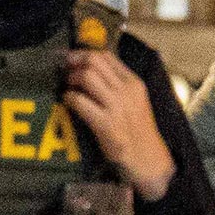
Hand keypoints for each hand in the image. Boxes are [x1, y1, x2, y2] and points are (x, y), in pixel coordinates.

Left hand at [64, 50, 175, 199]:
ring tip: (68, 87)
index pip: (107, 56)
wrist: (149, 161)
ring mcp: (117, 106)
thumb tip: (91, 71)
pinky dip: (69, 98)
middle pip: (94, 61)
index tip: (72, 59)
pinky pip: (80, 101)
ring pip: (87, 76)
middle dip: (74, 63)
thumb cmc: (139, 133)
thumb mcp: (136, 102)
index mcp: (135, 83)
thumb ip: (118, 86)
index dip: (84, 53)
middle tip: (65, 70)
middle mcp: (127, 91)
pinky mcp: (106, 124)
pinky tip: (68, 103)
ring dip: (71, 79)